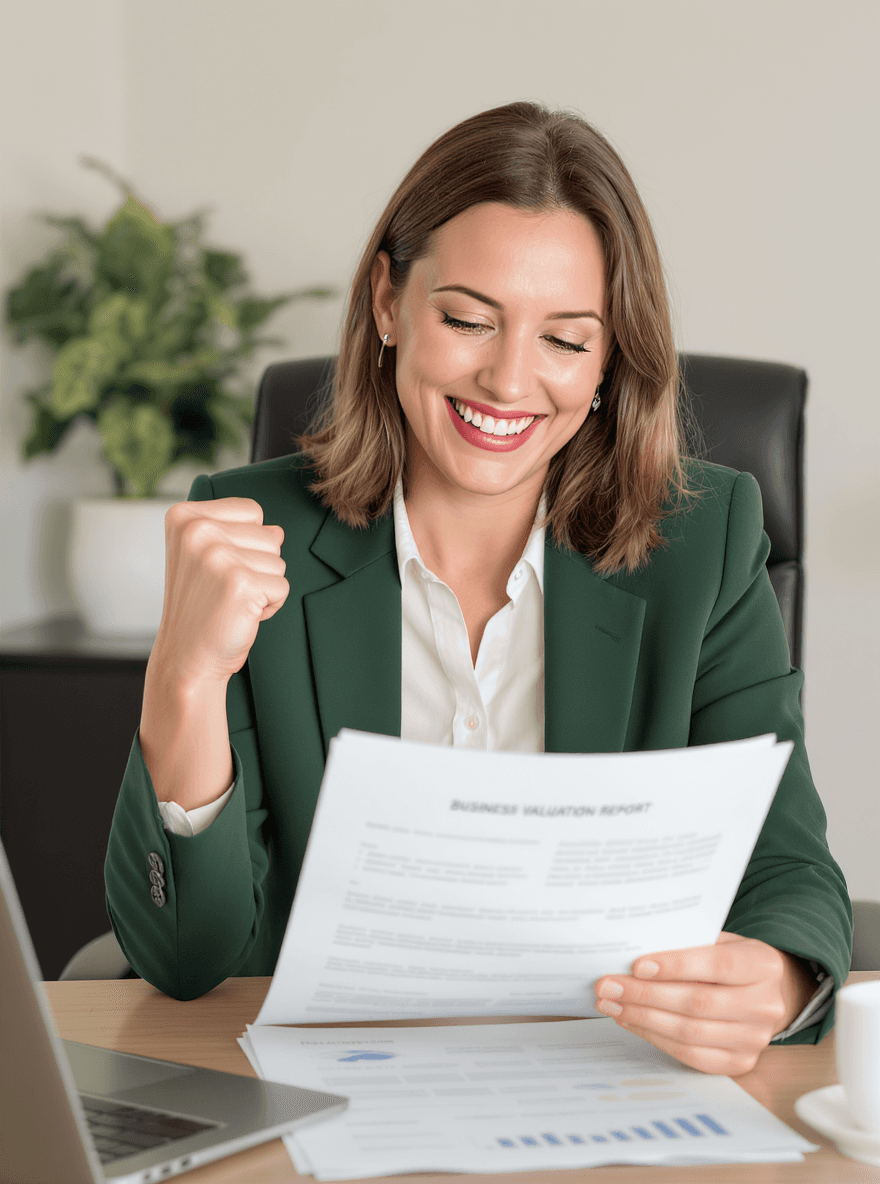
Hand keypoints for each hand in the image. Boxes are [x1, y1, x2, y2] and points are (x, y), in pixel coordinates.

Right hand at [152, 497, 289, 685]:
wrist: (186, 657)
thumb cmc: (200, 608)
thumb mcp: (208, 559)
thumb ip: (239, 534)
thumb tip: (277, 531)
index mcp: (185, 516)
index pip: (252, 510)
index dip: (247, 542)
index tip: (219, 567)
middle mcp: (198, 531)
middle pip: (270, 535)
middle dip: (258, 567)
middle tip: (225, 590)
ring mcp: (218, 556)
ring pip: (279, 561)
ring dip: (264, 586)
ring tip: (232, 602)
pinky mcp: (240, 583)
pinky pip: (282, 586)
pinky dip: (270, 606)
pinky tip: (241, 614)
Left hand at [593, 931, 817, 1075]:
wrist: (767, 994)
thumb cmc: (731, 961)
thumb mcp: (721, 940)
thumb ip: (688, 942)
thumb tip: (634, 947)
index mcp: (764, 965)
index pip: (718, 965)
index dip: (676, 965)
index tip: (637, 965)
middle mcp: (765, 1005)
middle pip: (698, 1003)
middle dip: (646, 995)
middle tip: (608, 985)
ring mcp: (754, 1039)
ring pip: (689, 1033)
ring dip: (642, 1018)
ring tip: (611, 1004)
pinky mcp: (739, 1062)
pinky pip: (690, 1055)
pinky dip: (654, 1037)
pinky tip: (631, 1021)